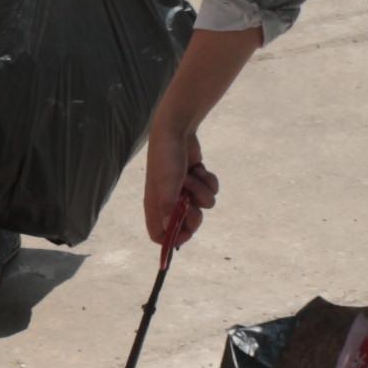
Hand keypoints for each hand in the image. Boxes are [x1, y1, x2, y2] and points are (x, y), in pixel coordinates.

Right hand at [143, 124, 217, 248]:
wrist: (177, 128)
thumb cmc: (167, 157)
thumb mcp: (168, 183)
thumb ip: (169, 207)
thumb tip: (168, 227)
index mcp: (156, 205)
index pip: (159, 234)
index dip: (171, 239)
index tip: (185, 232)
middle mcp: (168, 200)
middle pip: (185, 224)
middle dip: (194, 217)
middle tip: (194, 206)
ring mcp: (183, 190)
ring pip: (203, 205)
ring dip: (201, 191)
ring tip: (192, 176)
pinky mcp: (196, 179)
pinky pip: (211, 191)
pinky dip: (208, 180)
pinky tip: (198, 168)